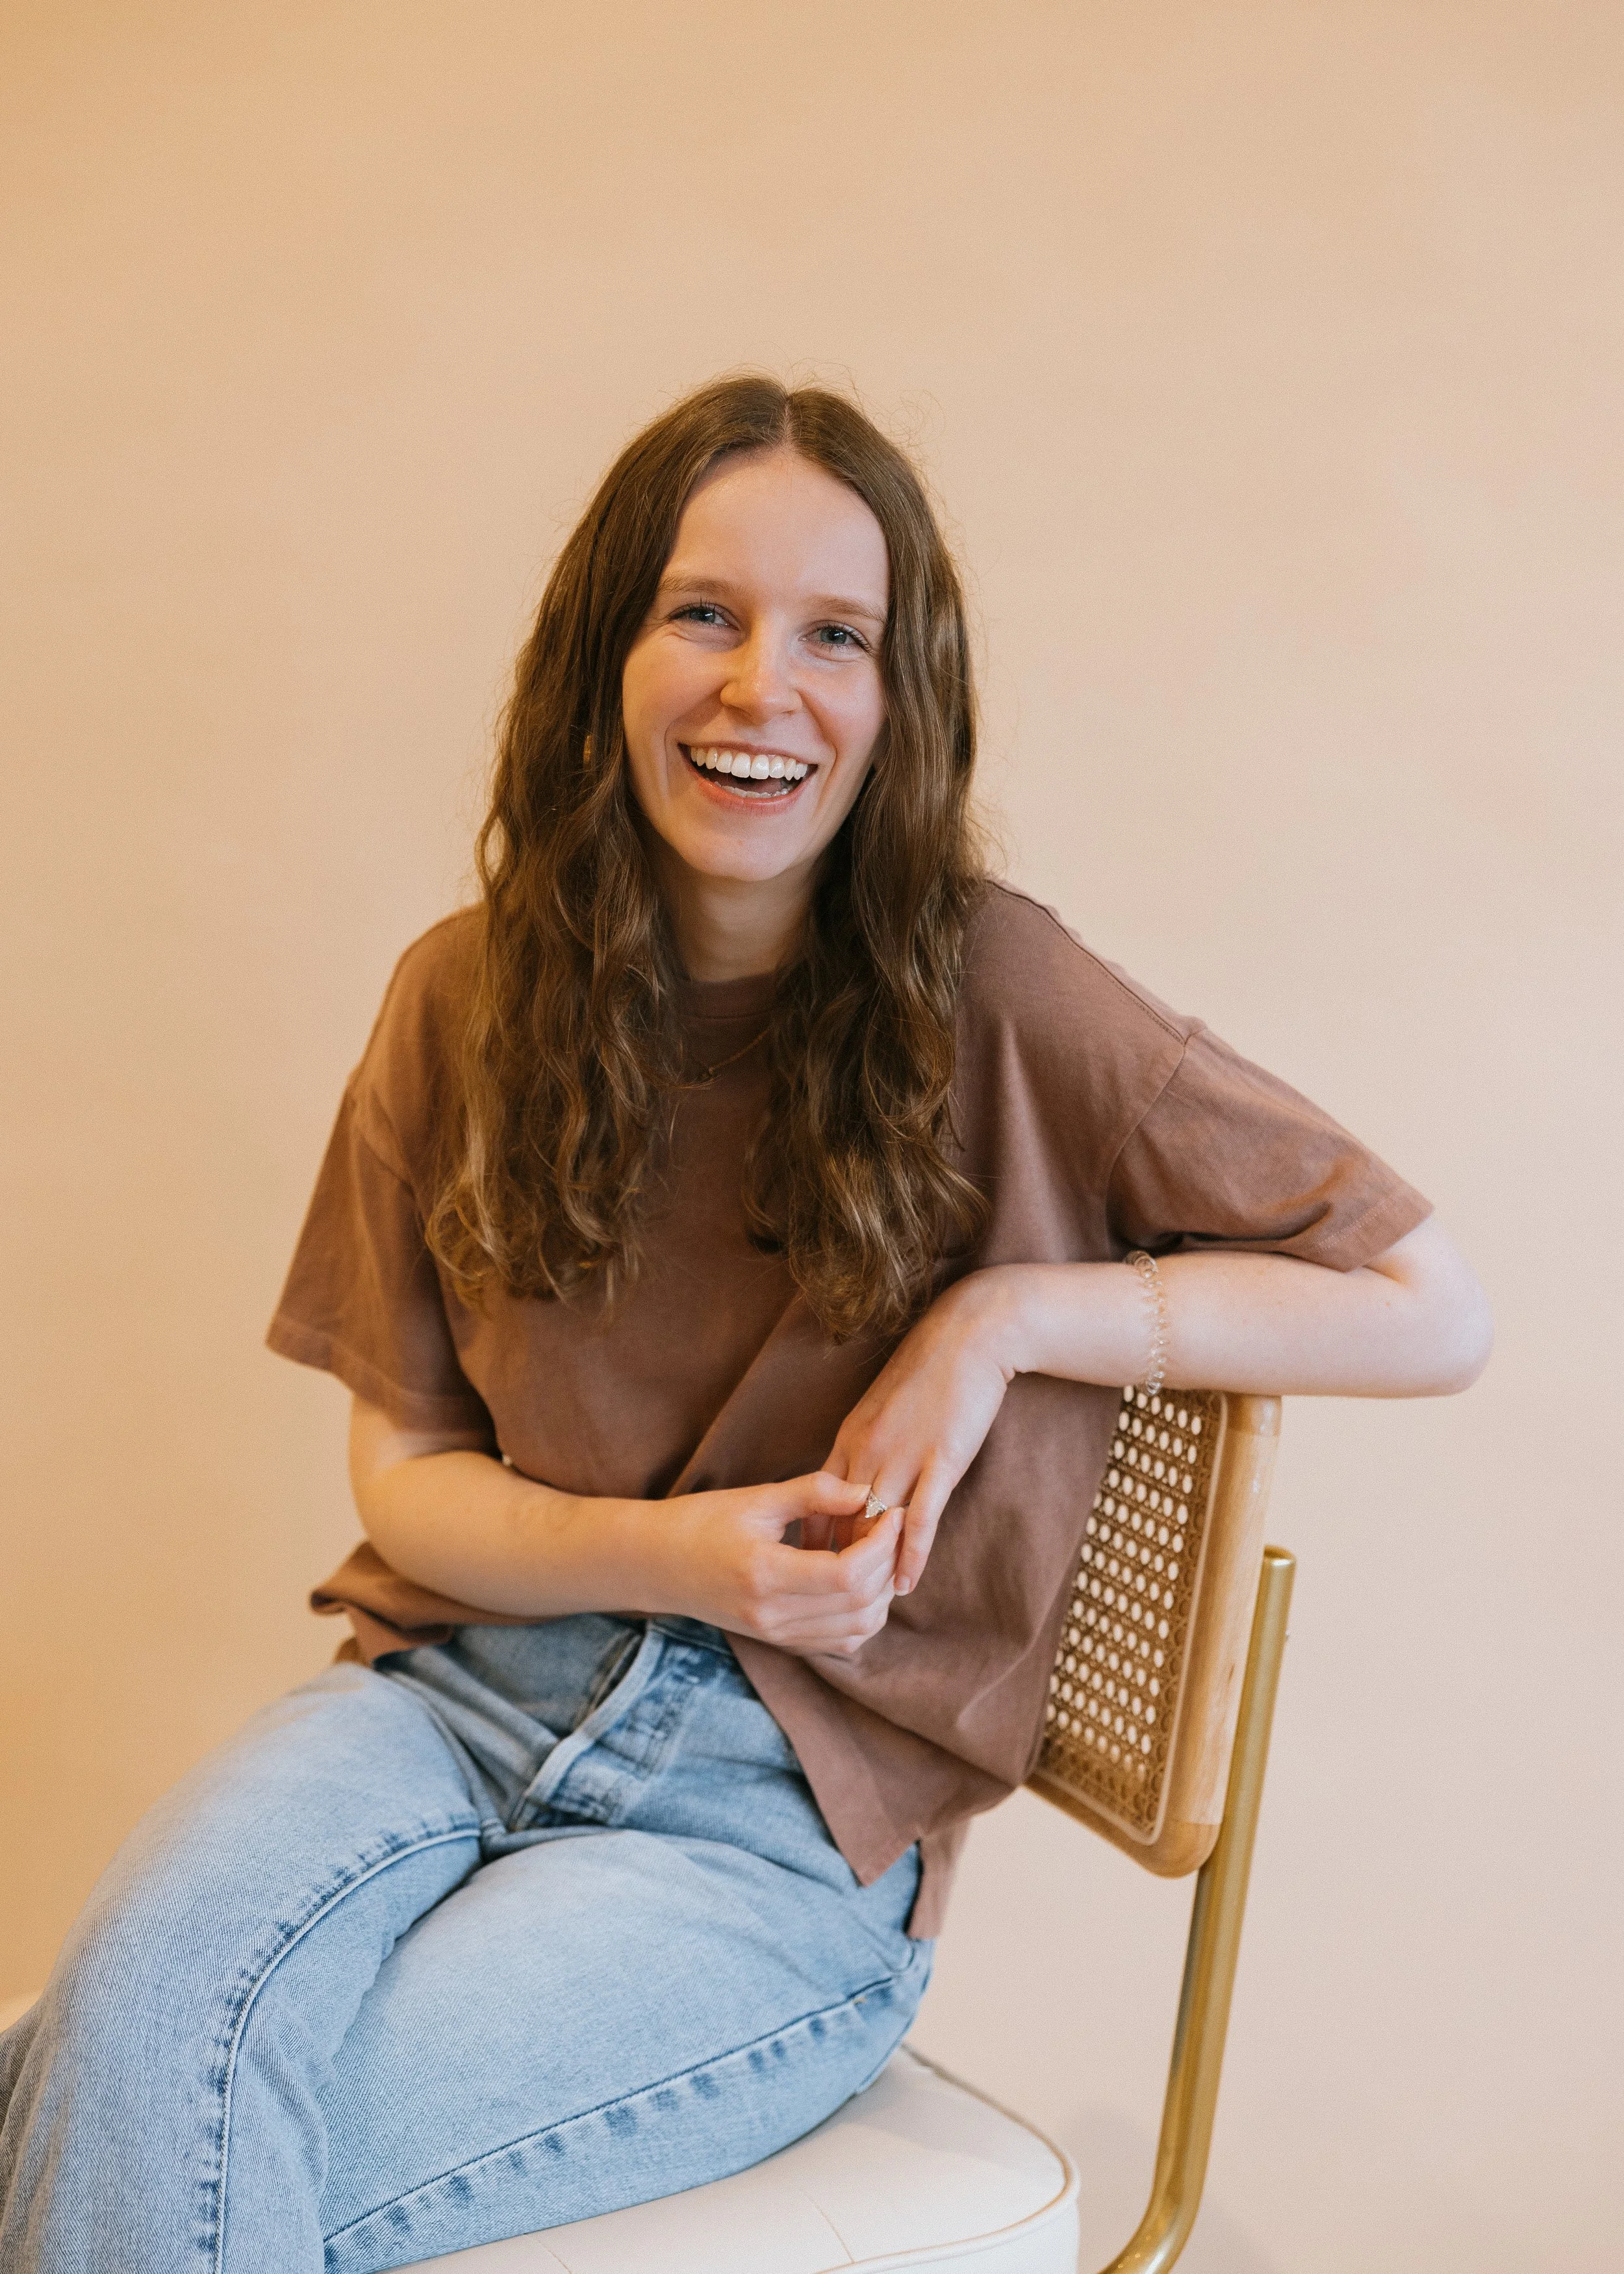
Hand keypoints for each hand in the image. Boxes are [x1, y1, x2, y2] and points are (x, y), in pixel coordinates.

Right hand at [654, 1471, 904, 1659]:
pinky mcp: (779, 1641)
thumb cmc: (702, 1522)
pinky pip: (839, 1641)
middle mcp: (772, 1615)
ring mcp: (776, 1634)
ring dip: (881, 1593)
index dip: (881, 1545)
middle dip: (887, 1563)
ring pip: (856, 1630)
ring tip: (880, 1553)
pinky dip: (863, 1616)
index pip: (847, 1574)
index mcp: (764, 1574)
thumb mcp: (757, 1498)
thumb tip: (865, 1493)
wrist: (657, 1564)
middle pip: (858, 1604)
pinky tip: (862, 1581)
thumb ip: (815, 1492)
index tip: (889, 1513)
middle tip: (891, 1528)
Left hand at [825, 1268, 1020, 1597]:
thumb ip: (865, 1444)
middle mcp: (868, 1451)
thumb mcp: (882, 1407)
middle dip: (832, 1564)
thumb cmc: (928, 1370)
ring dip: (868, 1570)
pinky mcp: (941, 1461)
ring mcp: (904, 1457)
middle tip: (826, 1602)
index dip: (811, 1540)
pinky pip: (921, 1519)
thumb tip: (856, 1481)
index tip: (802, 1571)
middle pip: (840, 1521)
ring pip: (876, 1526)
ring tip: (863, 1606)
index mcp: (850, 1438)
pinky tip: (904, 1584)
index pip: (817, 1502)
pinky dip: (911, 1555)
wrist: (968, 1335)